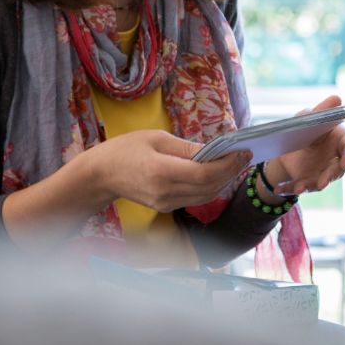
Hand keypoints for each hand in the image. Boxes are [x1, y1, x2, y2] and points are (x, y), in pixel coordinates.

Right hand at [88, 129, 252, 212]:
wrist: (100, 175)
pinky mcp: (166, 207)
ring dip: (224, 180)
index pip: (204, 174)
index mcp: (161, 172)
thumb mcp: (155, 138)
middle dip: (231, 171)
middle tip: (245, 155)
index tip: (242, 151)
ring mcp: (166, 203)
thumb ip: (186, 147)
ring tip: (236, 162)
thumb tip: (214, 150)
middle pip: (209, 187)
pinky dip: (211, 185)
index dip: (227, 164)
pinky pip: (196, 198)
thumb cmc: (125, 150)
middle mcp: (165, 193)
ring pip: (206, 195)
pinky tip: (218, 171)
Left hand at [266, 95, 344, 196]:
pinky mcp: (305, 181)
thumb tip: (337, 98)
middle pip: (336, 170)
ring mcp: (320, 173)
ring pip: (317, 182)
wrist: (290, 141)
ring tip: (298, 188)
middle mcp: (334, 161)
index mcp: (340, 142)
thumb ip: (323, 110)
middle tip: (322, 182)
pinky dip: (287, 189)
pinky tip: (277, 189)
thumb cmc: (308, 126)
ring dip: (307, 186)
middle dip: (328, 176)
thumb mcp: (311, 117)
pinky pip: (296, 186)